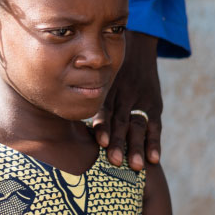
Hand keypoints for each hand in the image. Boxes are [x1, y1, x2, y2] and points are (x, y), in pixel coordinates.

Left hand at [93, 31, 161, 170]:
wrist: (138, 47)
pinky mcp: (154, 105)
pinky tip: (153, 159)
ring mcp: (141, 100)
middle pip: (121, 121)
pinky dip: (154, 142)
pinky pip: (155, 125)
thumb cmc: (106, 70)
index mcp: (107, 89)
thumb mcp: (95, 76)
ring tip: (136, 166)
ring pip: (138, 125)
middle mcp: (124, 95)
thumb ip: (82, 95)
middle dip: (117, 141)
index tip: (99, 143)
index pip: (105, 109)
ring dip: (136, 146)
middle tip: (114, 162)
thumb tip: (59, 110)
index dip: (102, 126)